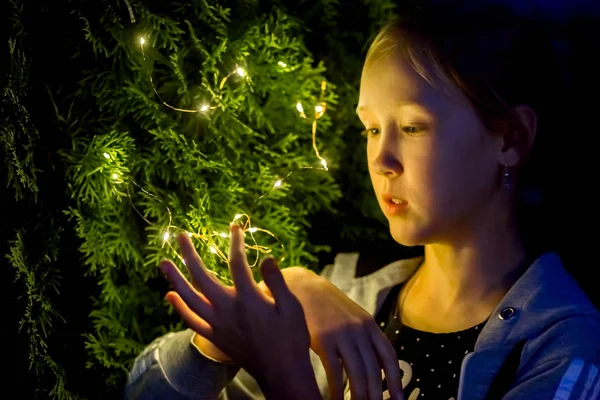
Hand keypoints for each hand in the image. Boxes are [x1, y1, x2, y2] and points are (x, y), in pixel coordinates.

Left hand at [159, 223, 320, 398]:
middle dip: (189, 254)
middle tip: (179, 236)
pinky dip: (179, 308)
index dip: (235, 242)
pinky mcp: (215, 337)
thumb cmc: (291, 338)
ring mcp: (218, 324)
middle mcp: (228, 310)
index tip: (234, 227)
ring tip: (163, 263)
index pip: (237, 263)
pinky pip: (192, 321)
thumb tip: (267, 257)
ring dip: (175, 279)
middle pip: (202, 277)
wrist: (282, 371)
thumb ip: (277, 282)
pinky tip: (170, 295)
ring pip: (190, 298)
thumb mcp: (292, 307)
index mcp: (248, 299)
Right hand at [259, 268, 403, 399]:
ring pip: (357, 373)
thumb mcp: (350, 317)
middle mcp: (359, 329)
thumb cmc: (325, 306)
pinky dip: (337, 390)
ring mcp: (342, 334)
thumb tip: (376, 365)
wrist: (300, 287)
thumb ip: (363, 337)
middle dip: (376, 395)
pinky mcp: (323, 339)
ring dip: (359, 397)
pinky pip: (335, 371)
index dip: (396, 380)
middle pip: (374, 370)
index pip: (389, 356)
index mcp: (369, 324)